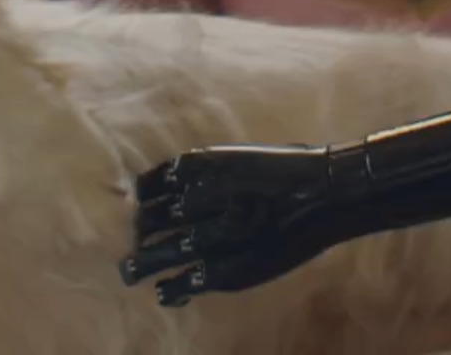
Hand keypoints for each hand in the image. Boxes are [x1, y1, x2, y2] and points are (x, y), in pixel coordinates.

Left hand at [118, 143, 361, 306]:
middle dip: (136, 232)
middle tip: (133, 241)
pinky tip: (167, 293)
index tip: (138, 204)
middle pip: (144, 221)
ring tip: (129, 272)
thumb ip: (205, 167)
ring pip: (153, 254)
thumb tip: (173, 179)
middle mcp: (192, 204)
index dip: (139, 198)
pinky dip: (169, 291)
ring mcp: (204, 238)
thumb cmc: (284, 172)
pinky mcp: (221, 270)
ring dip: (138, 264)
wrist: (321, 193)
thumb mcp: (236, 157)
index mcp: (194, 172)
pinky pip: (181, 285)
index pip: (146, 186)